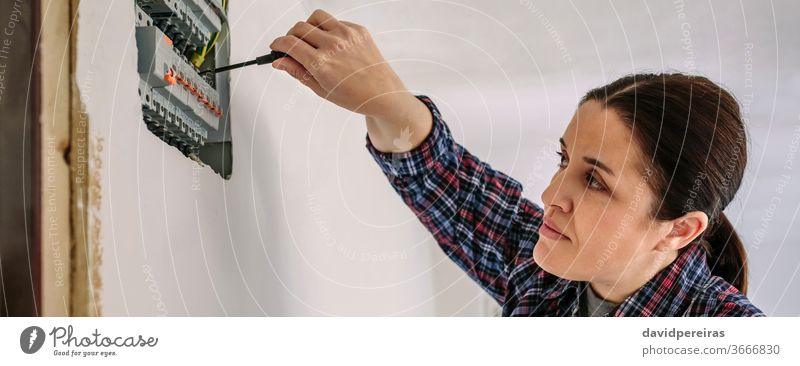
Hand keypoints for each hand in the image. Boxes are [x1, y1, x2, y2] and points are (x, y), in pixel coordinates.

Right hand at [269, 9, 412, 119]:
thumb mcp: (321, 89)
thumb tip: (278, 61)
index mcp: (321, 63)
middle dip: (290, 36)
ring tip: (311, 41)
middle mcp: (333, 45)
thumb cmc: (354, 96)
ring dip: (308, 27)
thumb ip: (298, 72)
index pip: (289, 43)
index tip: (276, 47)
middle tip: (292, 47)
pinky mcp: (358, 30)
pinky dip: (329, 30)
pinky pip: (335, 22)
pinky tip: (333, 45)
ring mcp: (347, 35)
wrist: (383, 94)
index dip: (277, 44)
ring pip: (316, 18)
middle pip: (299, 28)